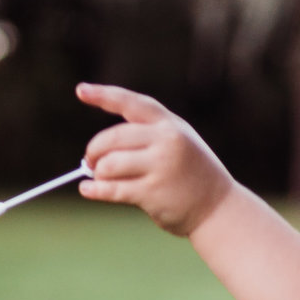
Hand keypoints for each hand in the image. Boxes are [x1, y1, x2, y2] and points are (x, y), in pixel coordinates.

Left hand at [76, 83, 236, 235]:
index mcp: (170, 125)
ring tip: (100, 178)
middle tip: (89, 162)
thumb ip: (147, 138)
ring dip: (98, 173)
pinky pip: (112, 189)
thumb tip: (96, 153)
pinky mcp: (152, 192)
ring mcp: (160, 166)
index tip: (82, 90)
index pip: (132, 103)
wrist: (218, 208)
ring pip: (109, 164)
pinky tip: (87, 190)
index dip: (104, 95)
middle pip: (112, 138)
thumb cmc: (192, 176)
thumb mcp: (179, 143)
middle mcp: (166, 140)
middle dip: (94, 151)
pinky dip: (95, 190)